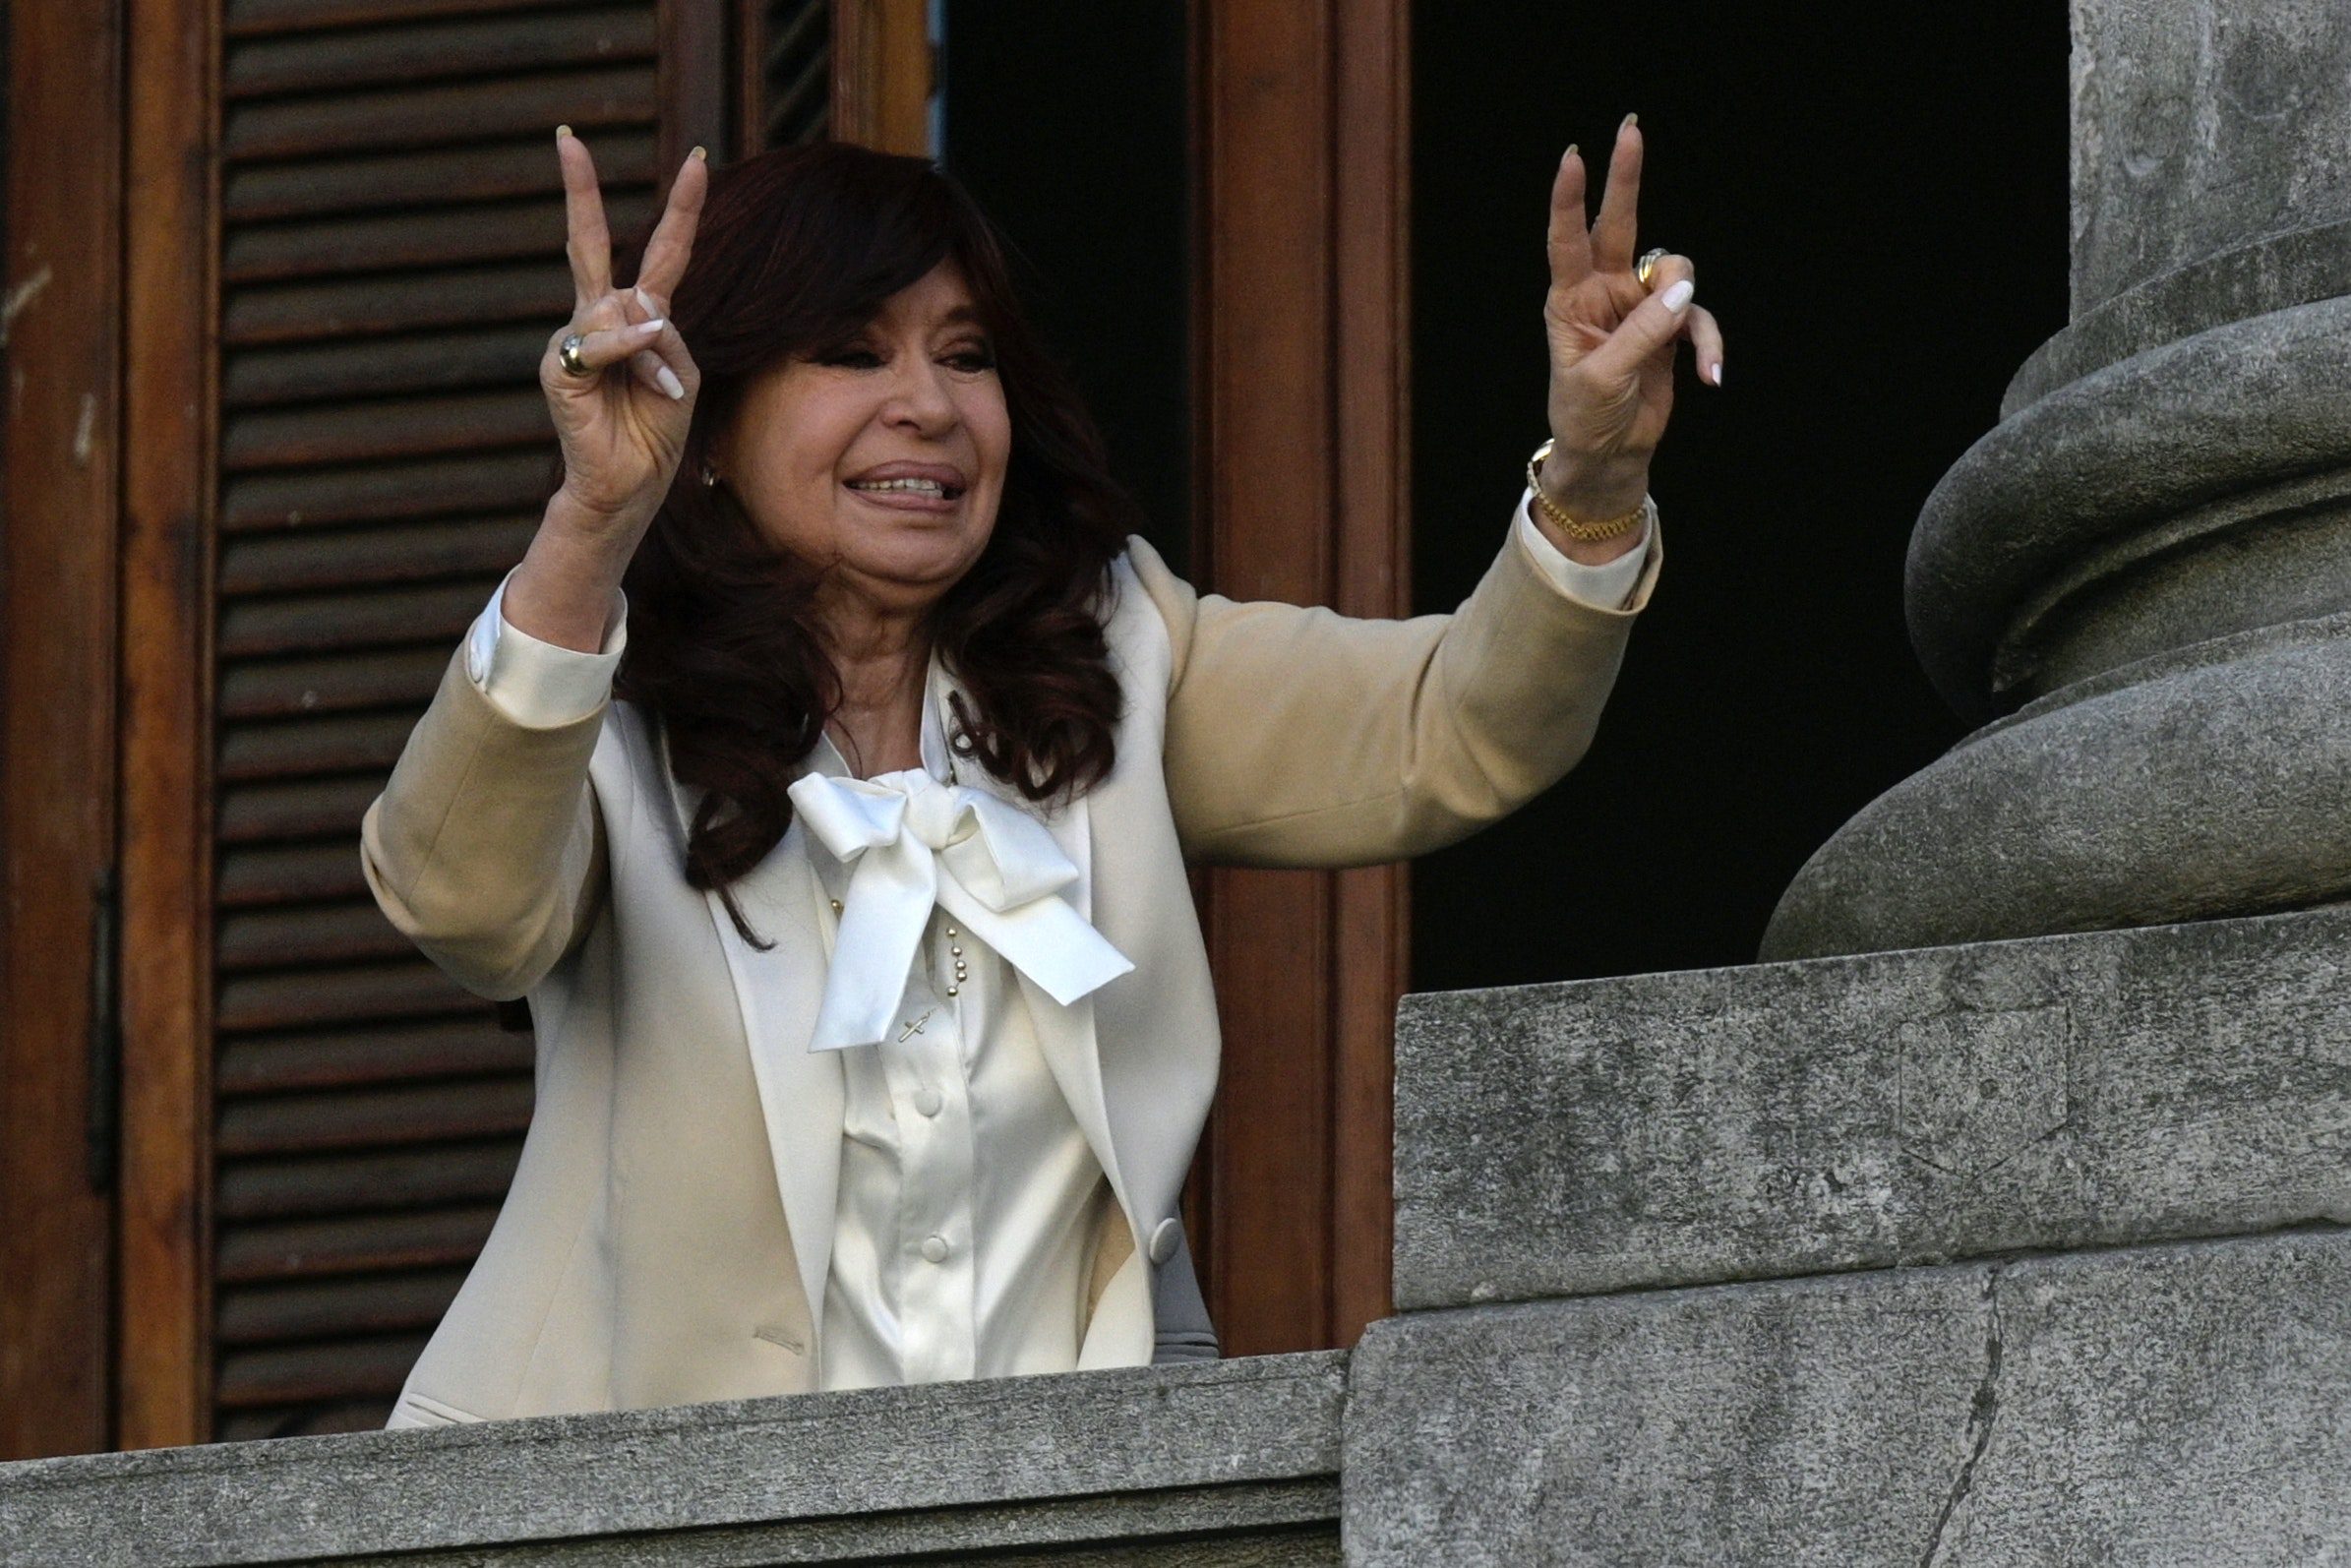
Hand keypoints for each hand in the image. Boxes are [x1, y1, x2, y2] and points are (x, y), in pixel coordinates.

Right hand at [540, 127, 708, 545]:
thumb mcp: (682, 376)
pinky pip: (605, 342)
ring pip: (624, 312)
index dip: (683, 208)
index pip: (659, 252)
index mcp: (636, 316)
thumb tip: (637, 314)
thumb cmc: (657, 430)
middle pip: (589, 243)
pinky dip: (635, 357)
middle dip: (578, 189)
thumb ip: (666, 337)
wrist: (630, 485)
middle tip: (566, 135)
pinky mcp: (561, 368)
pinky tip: (653, 383)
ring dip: (657, 356)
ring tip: (663, 395)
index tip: (700, 159)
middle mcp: (598, 319)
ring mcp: (574, 339)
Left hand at [1538, 116, 1724, 530]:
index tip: (1573, 157)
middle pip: (1620, 225)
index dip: (1570, 198)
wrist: (1610, 454)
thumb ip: (1641, 333)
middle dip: (1626, 178)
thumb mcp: (1603, 378)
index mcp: (1570, 300)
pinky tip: (1711, 376)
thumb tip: (1683, 292)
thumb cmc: (1586, 416)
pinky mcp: (1670, 329)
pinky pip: (1699, 319)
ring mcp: (1640, 307)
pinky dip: (1709, 344)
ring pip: (1675, 272)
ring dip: (1685, 303)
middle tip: (1630, 129)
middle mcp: (1605, 292)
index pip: (1568, 240)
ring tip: (1686, 348)